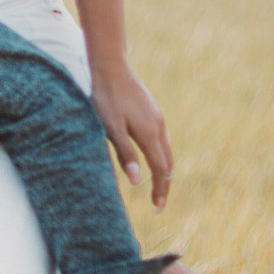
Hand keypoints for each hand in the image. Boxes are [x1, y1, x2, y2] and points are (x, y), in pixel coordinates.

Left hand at [90, 59, 172, 207]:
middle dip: (164, 183)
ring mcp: (157, 117)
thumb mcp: (110, 128)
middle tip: (158, 202)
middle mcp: (158, 126)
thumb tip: (137, 181)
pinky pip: (161, 139)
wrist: (110, 65)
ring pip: (166, 150)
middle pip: (168, 162)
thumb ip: (124, 154)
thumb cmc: (105, 97)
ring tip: (157, 183)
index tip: (157, 208)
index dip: (160, 191)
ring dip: (163, 169)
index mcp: (150, 134)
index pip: (161, 170)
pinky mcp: (151, 110)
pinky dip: (160, 154)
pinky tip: (151, 156)